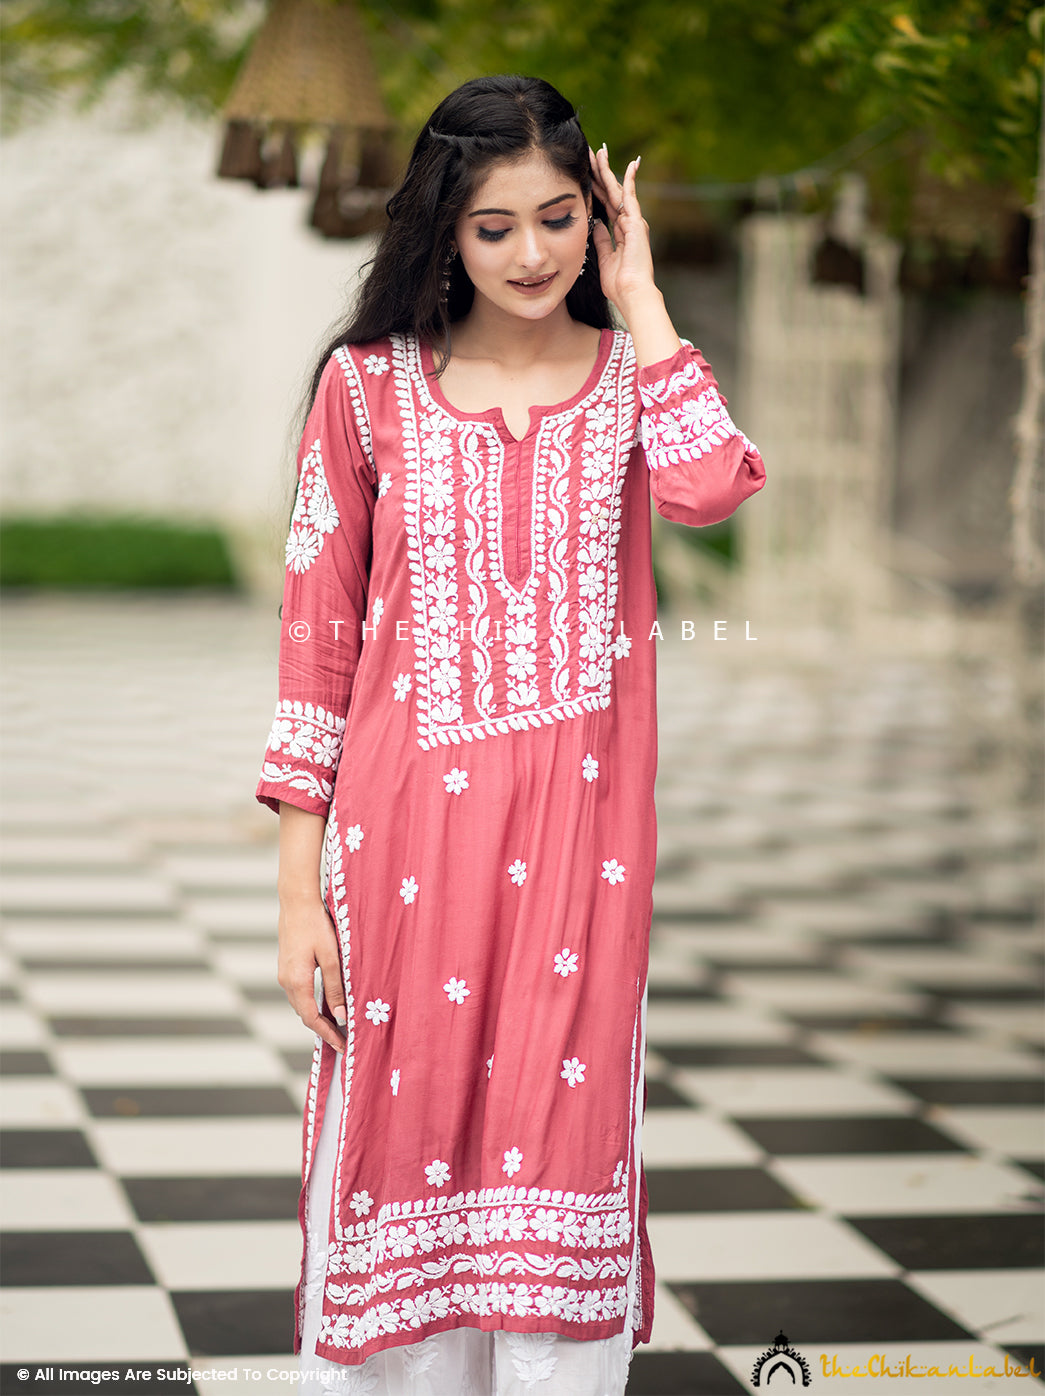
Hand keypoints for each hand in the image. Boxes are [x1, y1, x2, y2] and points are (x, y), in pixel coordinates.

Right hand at [277, 893, 346, 1052]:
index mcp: (297, 982)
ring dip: (316, 1016)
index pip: (312, 1019)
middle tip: (342, 1040)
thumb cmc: (316, 925)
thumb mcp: (332, 957)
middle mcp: (286, 981)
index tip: (342, 1046)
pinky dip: (311, 1003)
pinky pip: (299, 992)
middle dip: (322, 1029)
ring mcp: (284, 974)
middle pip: (304, 1015)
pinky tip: (324, 1002)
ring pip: (301, 1004)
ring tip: (336, 1025)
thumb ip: (335, 988)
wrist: (296, 901)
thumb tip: (340, 1015)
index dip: (327, 1035)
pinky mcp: (287, 966)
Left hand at [589, 145, 655, 313]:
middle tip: (591, 154)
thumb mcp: (605, 259)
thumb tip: (596, 224)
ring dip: (608, 171)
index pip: (605, 205)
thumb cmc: (619, 285)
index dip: (595, 189)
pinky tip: (630, 164)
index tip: (586, 174)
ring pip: (618, 190)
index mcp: (620, 233)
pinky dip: (630, 180)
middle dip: (600, 174)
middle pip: (611, 193)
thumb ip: (601, 240)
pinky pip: (632, 197)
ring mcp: (634, 222)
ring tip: (600, 152)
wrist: (632, 294)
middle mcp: (629, 224)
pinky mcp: (637, 223)